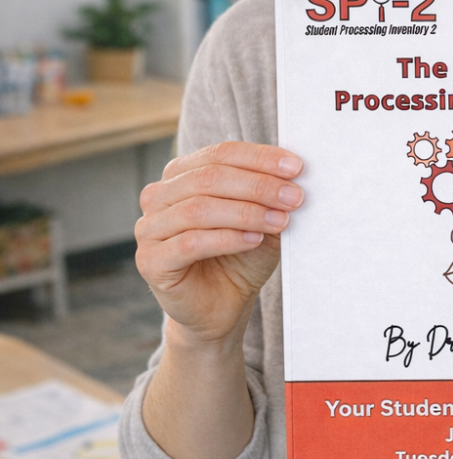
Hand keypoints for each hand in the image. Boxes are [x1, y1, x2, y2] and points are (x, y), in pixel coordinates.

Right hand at [135, 142, 303, 347]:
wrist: (224, 305)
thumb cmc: (241, 254)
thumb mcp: (262, 216)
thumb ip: (269, 192)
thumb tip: (293, 171)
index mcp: (182, 173)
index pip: (222, 153)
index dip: (260, 157)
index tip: (296, 167)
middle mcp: (160, 195)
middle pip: (209, 177)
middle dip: (258, 185)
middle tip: (294, 196)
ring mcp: (150, 228)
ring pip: (199, 208)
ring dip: (247, 212)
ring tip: (280, 220)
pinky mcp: (150, 261)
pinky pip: (190, 242)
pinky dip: (227, 238)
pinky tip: (254, 240)